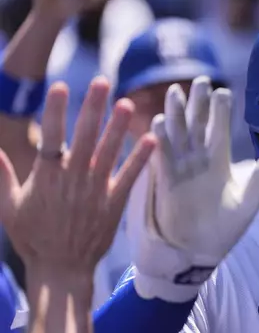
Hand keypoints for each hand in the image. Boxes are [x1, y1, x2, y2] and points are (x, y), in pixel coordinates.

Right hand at [0, 77, 154, 280]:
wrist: (61, 268)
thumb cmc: (34, 237)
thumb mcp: (10, 207)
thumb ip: (3, 177)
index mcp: (46, 176)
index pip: (49, 136)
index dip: (54, 111)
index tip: (60, 87)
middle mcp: (72, 178)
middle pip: (83, 137)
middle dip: (92, 108)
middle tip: (103, 82)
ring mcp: (95, 190)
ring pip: (108, 152)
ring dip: (117, 127)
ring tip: (127, 104)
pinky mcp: (114, 202)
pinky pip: (129, 176)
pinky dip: (140, 158)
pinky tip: (151, 138)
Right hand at [129, 76, 258, 301]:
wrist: (198, 253)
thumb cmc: (224, 229)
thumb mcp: (247, 206)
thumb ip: (258, 183)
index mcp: (218, 162)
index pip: (218, 131)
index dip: (219, 112)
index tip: (222, 91)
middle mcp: (198, 161)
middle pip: (197, 126)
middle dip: (197, 104)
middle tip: (200, 81)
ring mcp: (180, 169)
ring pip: (177, 135)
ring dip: (176, 114)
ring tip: (175, 92)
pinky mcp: (166, 182)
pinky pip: (162, 157)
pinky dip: (160, 140)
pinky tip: (157, 121)